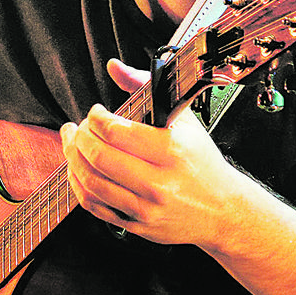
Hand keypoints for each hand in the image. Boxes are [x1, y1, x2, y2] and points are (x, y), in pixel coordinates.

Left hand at [59, 58, 239, 246]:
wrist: (222, 210)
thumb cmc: (202, 163)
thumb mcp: (183, 120)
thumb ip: (146, 87)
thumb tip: (116, 68)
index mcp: (170, 151)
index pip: (115, 132)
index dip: (95, 117)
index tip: (96, 112)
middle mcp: (158, 182)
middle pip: (98, 156)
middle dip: (78, 137)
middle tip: (77, 128)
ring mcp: (146, 207)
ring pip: (91, 183)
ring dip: (73, 160)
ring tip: (73, 145)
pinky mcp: (137, 226)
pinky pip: (95, 207)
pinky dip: (79, 186)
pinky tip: (79, 171)